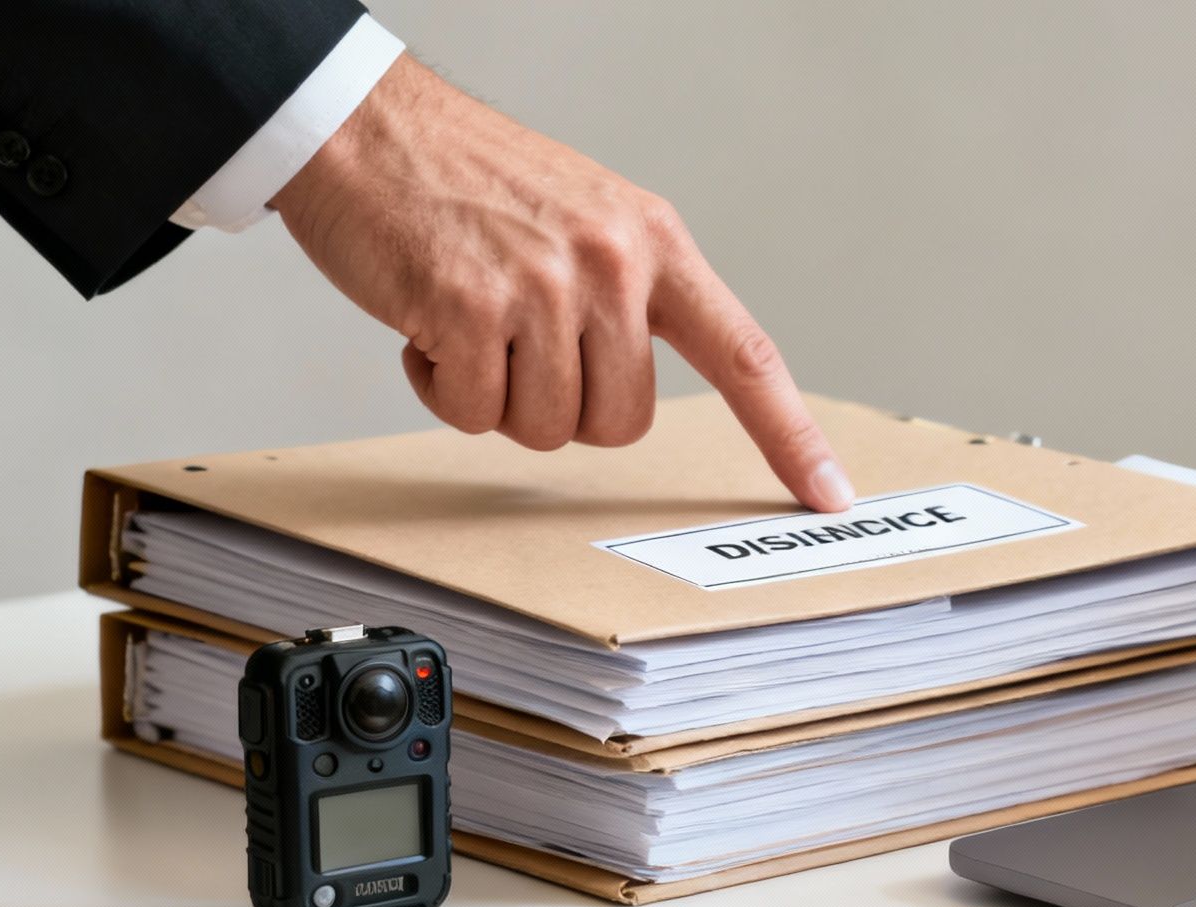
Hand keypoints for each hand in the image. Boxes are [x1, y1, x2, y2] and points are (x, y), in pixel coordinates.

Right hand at [269, 55, 853, 511]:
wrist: (367, 127)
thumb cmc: (472, 181)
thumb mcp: (588, 218)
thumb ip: (632, 295)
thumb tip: (639, 388)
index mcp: (656, 241)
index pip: (745, 354)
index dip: (789, 434)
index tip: (828, 490)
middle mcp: (612, 262)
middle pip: (620, 424)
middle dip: (563, 407)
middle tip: (518, 340)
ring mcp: (541, 285)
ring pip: (545, 429)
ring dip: (496, 396)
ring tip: (470, 318)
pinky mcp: (466, 308)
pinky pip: (471, 414)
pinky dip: (440, 385)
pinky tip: (427, 320)